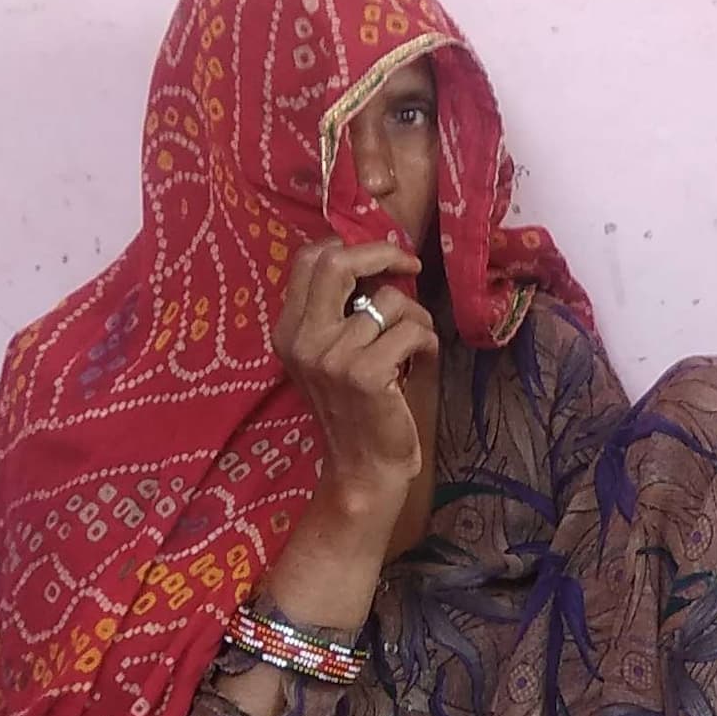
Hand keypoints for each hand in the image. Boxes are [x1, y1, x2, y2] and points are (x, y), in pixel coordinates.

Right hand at [279, 237, 439, 546]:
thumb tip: (374, 257)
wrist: (362, 468)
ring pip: (390, 301)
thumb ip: (337, 311)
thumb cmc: (357, 408)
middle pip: (336, 263)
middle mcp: (302, 340)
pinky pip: (411, 330)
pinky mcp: (364, 374)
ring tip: (415, 343)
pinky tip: (423, 360)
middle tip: (410, 266)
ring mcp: (331, 357)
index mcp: (289, 331)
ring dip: (416, 316)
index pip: (308, 260)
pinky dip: (427, 341)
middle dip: (382, 255)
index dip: (352, 247)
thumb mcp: (331, 355)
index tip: (384, 258)